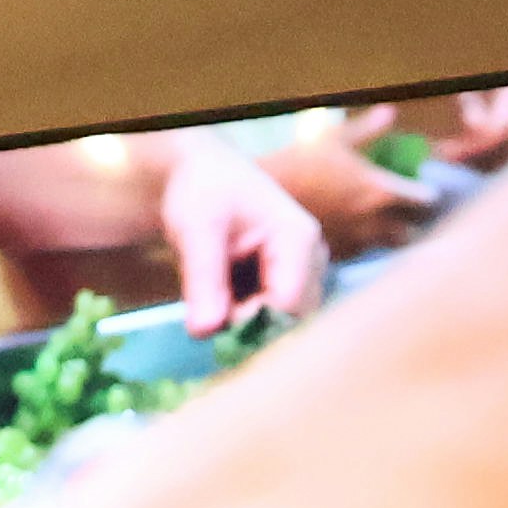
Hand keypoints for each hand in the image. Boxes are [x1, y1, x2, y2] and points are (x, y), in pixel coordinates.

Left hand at [149, 138, 326, 328]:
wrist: (204, 175)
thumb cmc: (202, 191)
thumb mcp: (195, 229)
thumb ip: (203, 280)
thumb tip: (205, 332)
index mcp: (298, 238)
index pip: (289, 305)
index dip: (251, 322)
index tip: (211, 316)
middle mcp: (312, 258)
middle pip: (291, 319)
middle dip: (247, 323)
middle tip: (206, 303)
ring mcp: (305, 272)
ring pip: (280, 323)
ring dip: (242, 318)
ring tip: (213, 283)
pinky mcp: (292, 284)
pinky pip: (271, 318)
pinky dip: (242, 313)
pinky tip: (224, 286)